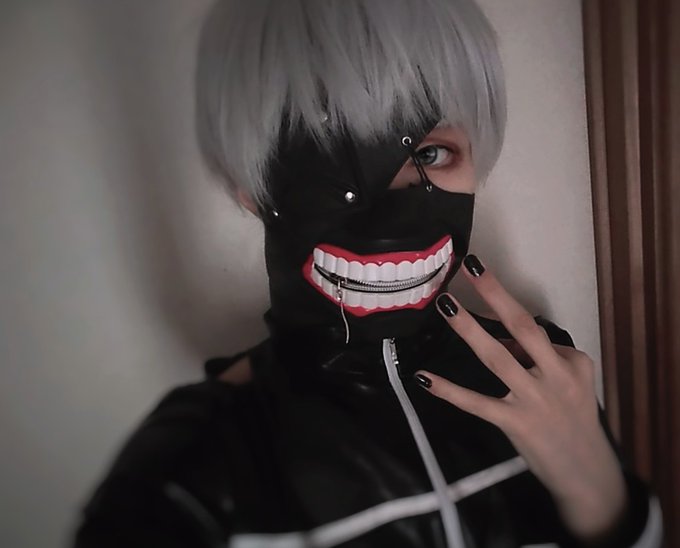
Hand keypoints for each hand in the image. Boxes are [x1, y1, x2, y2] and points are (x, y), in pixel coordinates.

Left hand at [416, 255, 626, 543]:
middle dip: (497, 294)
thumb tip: (496, 337)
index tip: (482, 295)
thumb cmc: (571, 421)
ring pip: (497, 358)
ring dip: (469, 329)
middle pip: (523, 327)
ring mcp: (536, 400)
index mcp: (572, 363)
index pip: (535, 333)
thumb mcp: (566, 383)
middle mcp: (557, 377)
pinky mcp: (516, 424)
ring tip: (445, 305)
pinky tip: (424, 377)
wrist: (586, 473)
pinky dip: (449, 389)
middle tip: (471, 267)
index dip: (505, 320)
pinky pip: (476, 403)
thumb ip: (534, 359)